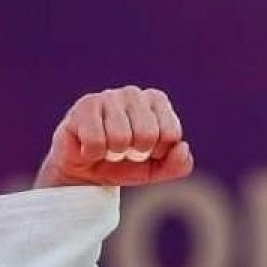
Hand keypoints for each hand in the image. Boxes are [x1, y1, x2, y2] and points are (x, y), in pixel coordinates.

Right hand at [35, 86, 192, 188]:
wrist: (86, 172)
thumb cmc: (126, 164)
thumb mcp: (157, 169)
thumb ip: (179, 165)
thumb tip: (182, 147)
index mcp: (156, 101)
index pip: (171, 133)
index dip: (159, 152)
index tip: (148, 151)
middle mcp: (133, 93)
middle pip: (147, 133)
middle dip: (137, 152)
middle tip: (126, 151)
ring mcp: (107, 97)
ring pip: (120, 137)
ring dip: (114, 153)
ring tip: (108, 148)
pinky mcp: (83, 107)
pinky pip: (96, 141)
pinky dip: (94, 153)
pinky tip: (90, 148)